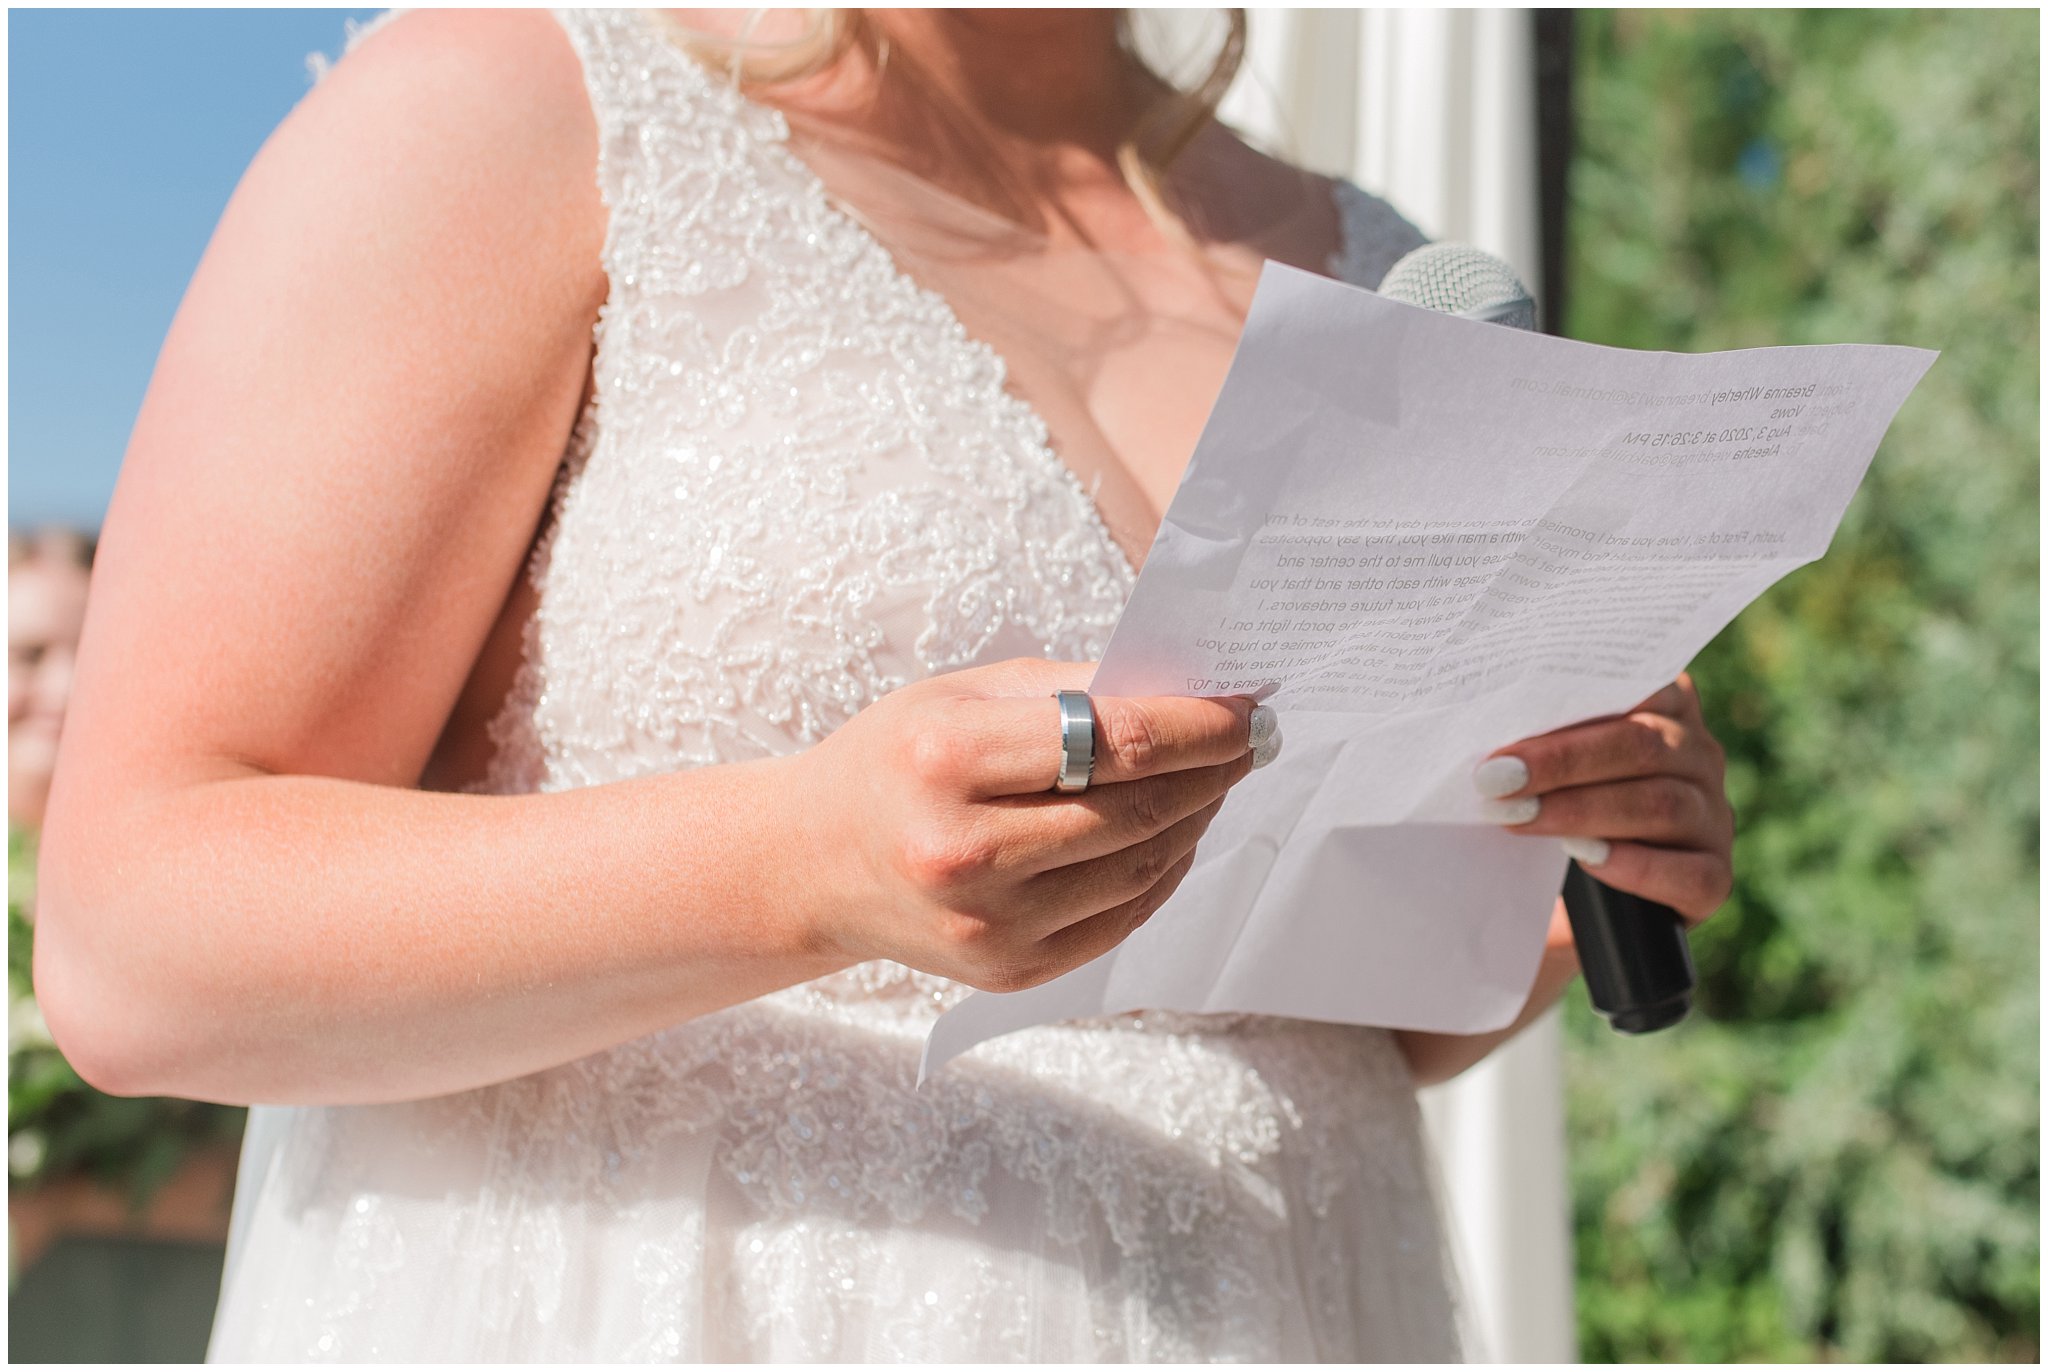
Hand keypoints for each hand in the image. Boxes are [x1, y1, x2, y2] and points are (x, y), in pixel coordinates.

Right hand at [796, 659, 1269, 992]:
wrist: (813, 864)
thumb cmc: (894, 762)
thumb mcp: (961, 694)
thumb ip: (1070, 688)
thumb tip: (1186, 690)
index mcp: (947, 761)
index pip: (1113, 742)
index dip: (1198, 725)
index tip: (1245, 705)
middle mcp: (965, 853)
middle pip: (1136, 811)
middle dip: (1211, 771)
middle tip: (1247, 740)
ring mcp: (989, 925)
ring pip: (1141, 871)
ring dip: (1196, 821)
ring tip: (1214, 782)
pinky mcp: (1009, 971)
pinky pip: (1121, 919)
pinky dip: (1163, 874)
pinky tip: (1173, 836)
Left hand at [1474, 673, 1733, 926]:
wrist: (1568, 903)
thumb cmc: (1550, 808)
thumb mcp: (1547, 764)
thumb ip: (1543, 730)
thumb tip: (1494, 714)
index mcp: (1666, 711)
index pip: (1639, 686)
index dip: (1575, 700)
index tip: (1508, 715)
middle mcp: (1700, 757)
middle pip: (1643, 746)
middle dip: (1562, 761)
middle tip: (1496, 776)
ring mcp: (1713, 817)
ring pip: (1662, 804)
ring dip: (1581, 811)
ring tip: (1518, 817)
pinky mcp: (1714, 877)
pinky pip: (1689, 871)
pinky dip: (1635, 865)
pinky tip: (1585, 859)